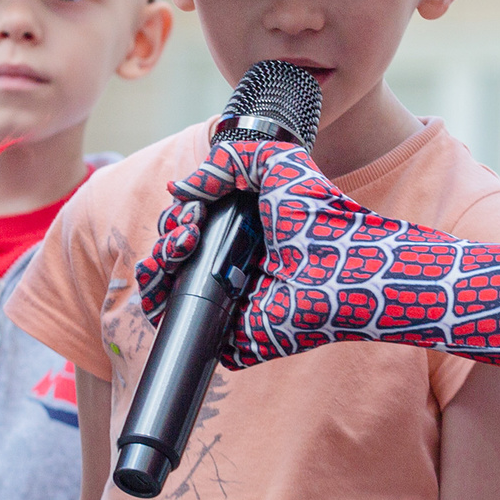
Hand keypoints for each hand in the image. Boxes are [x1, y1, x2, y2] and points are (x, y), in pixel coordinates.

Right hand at [138, 136, 435, 368]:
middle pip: (171, 259)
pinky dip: (162, 311)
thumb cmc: (319, 215)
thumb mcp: (275, 163)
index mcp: (241, 233)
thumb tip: (180, 189)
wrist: (346, 264)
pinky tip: (166, 290)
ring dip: (153, 271)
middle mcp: (231, 267)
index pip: (187, 228)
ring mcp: (229, 304)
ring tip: (175, 253)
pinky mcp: (230, 337)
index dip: (176, 219)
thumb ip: (227, 161)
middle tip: (185, 234)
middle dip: (164, 242)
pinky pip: (182, 329)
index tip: (191, 214)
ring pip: (166, 294)